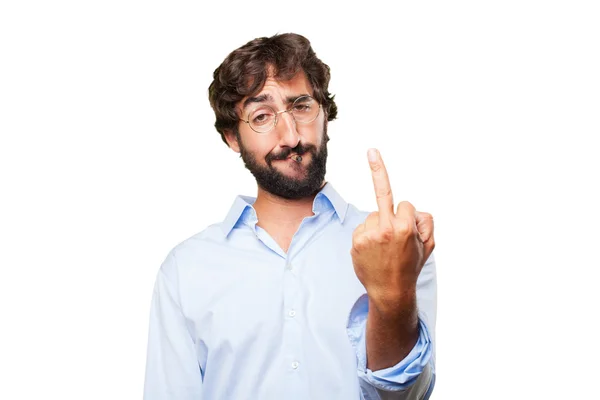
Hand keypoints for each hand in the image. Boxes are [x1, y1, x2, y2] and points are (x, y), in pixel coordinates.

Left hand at [351, 149, 434, 309]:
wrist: (390, 291)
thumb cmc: (410, 266)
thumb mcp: (428, 245)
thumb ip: (426, 222)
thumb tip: (412, 207)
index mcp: (406, 227)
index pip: (406, 204)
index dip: (409, 215)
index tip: (394, 184)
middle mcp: (386, 228)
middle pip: (386, 202)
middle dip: (389, 202)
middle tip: (373, 152)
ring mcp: (369, 235)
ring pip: (373, 216)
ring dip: (379, 225)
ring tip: (384, 248)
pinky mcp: (356, 241)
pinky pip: (363, 227)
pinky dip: (368, 235)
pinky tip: (374, 251)